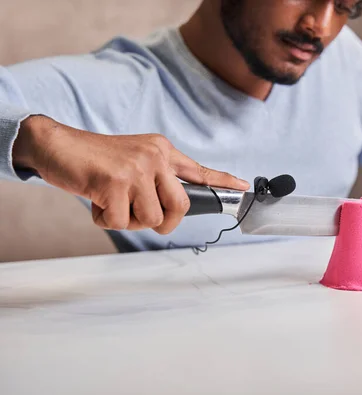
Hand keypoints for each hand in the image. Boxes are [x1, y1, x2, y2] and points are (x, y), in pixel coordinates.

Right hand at [13, 115, 248, 233]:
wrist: (58, 145)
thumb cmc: (97, 160)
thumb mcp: (134, 159)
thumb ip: (158, 177)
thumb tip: (176, 205)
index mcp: (162, 151)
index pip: (199, 170)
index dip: (223, 182)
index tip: (244, 187)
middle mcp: (155, 157)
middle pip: (179, 208)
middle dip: (162, 222)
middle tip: (138, 214)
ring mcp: (136, 169)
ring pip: (149, 219)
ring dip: (126, 219)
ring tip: (110, 200)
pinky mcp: (113, 182)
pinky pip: (118, 221)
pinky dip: (103, 219)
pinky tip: (95, 200)